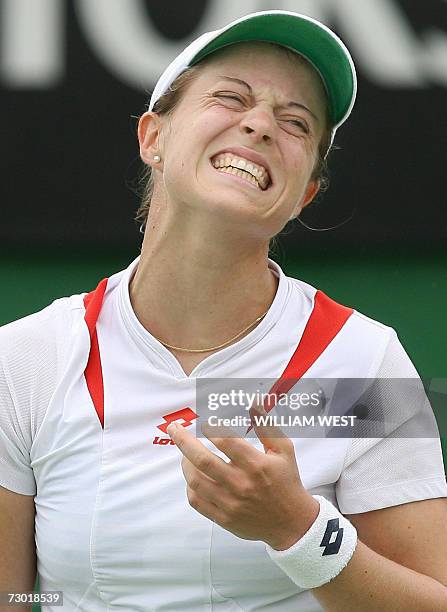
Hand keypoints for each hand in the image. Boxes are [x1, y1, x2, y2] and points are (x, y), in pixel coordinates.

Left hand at [167, 405, 319, 550]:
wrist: (292, 522)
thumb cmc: (286, 481)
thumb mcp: (283, 450)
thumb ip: (267, 426)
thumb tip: (254, 403)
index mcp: (256, 465)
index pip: (226, 442)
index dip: (210, 428)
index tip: (204, 422)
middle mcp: (241, 484)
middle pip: (203, 461)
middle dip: (184, 441)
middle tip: (173, 429)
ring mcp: (230, 503)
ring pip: (195, 481)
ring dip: (185, 462)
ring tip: (185, 454)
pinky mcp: (223, 518)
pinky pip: (196, 501)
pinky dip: (189, 486)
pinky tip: (193, 476)